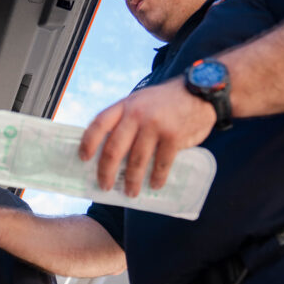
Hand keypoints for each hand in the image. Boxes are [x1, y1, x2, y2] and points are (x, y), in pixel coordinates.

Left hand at [79, 79, 214, 194]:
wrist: (201, 92)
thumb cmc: (166, 101)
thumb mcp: (141, 101)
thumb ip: (126, 118)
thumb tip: (109, 150)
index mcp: (125, 105)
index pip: (99, 124)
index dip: (88, 142)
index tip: (83, 158)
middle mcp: (137, 114)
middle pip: (114, 148)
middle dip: (106, 171)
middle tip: (104, 185)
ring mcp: (155, 126)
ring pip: (136, 160)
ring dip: (131, 180)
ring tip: (130, 192)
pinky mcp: (173, 137)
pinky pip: (161, 164)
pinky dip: (157, 178)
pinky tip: (154, 185)